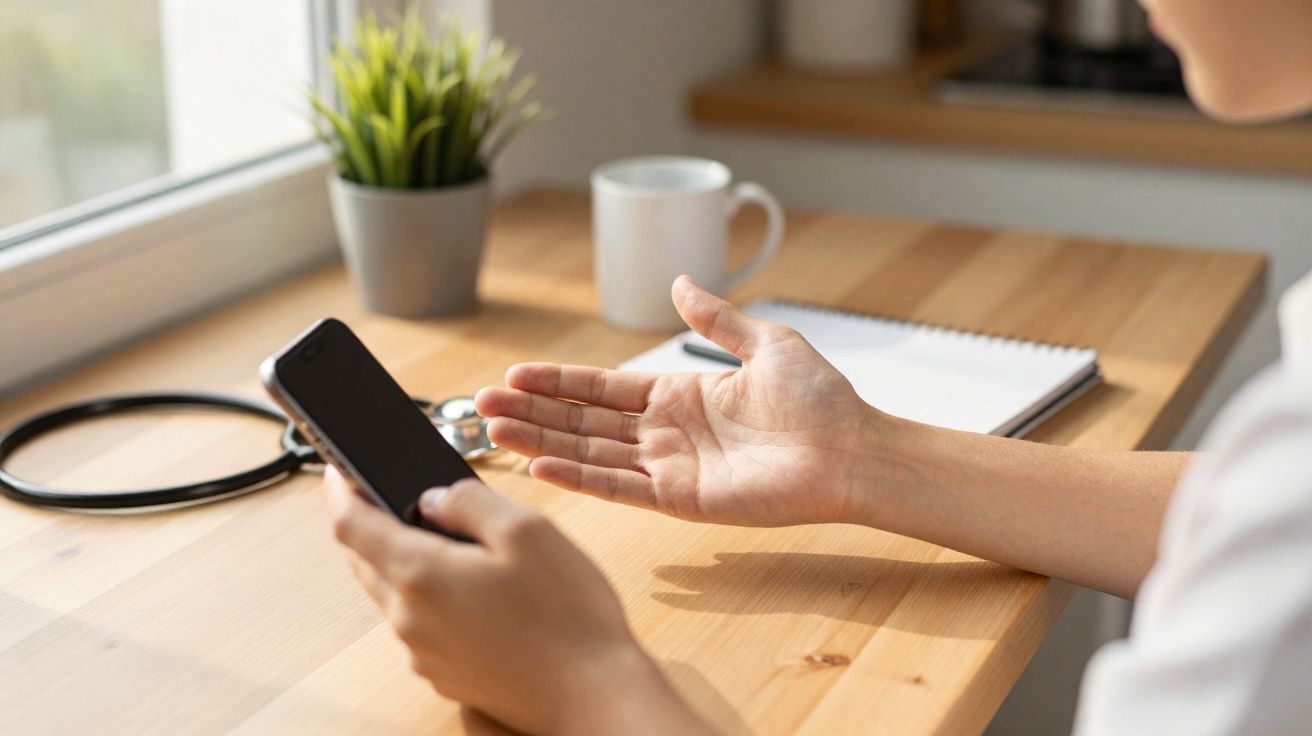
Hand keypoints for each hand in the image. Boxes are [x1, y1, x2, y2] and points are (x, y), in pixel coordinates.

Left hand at [322, 468, 710, 734]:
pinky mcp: (446, 675)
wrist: (593, 696)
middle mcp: (410, 620)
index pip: (351, 525)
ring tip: (444, 538)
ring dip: (401, 561)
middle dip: (371, 523)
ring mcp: (425, 654)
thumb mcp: (527, 530)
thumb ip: (469, 502)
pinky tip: (471, 587)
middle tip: (395, 494)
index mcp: (421, 576)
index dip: (339, 489)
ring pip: (393, 594)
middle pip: (365, 561)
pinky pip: (419, 625)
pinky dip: (427, 596)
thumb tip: (432, 497)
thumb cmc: (568, 615)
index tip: (339, 467)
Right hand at [475, 276, 883, 526]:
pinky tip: (540, 468)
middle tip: (482, 404)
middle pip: (583, 421)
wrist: (852, 450)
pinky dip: (579, 479)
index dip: (557, 383)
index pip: (602, 389)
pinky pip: (620, 488)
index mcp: (679, 397)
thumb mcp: (764, 344)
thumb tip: (680, 283)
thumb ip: (715, 319)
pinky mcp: (681, 501)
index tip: (514, 375)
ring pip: (590, 454)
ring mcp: (670, 469)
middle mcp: (666, 433)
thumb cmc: (820, 401)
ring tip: (493, 431)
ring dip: (540, 443)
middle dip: (533, 412)